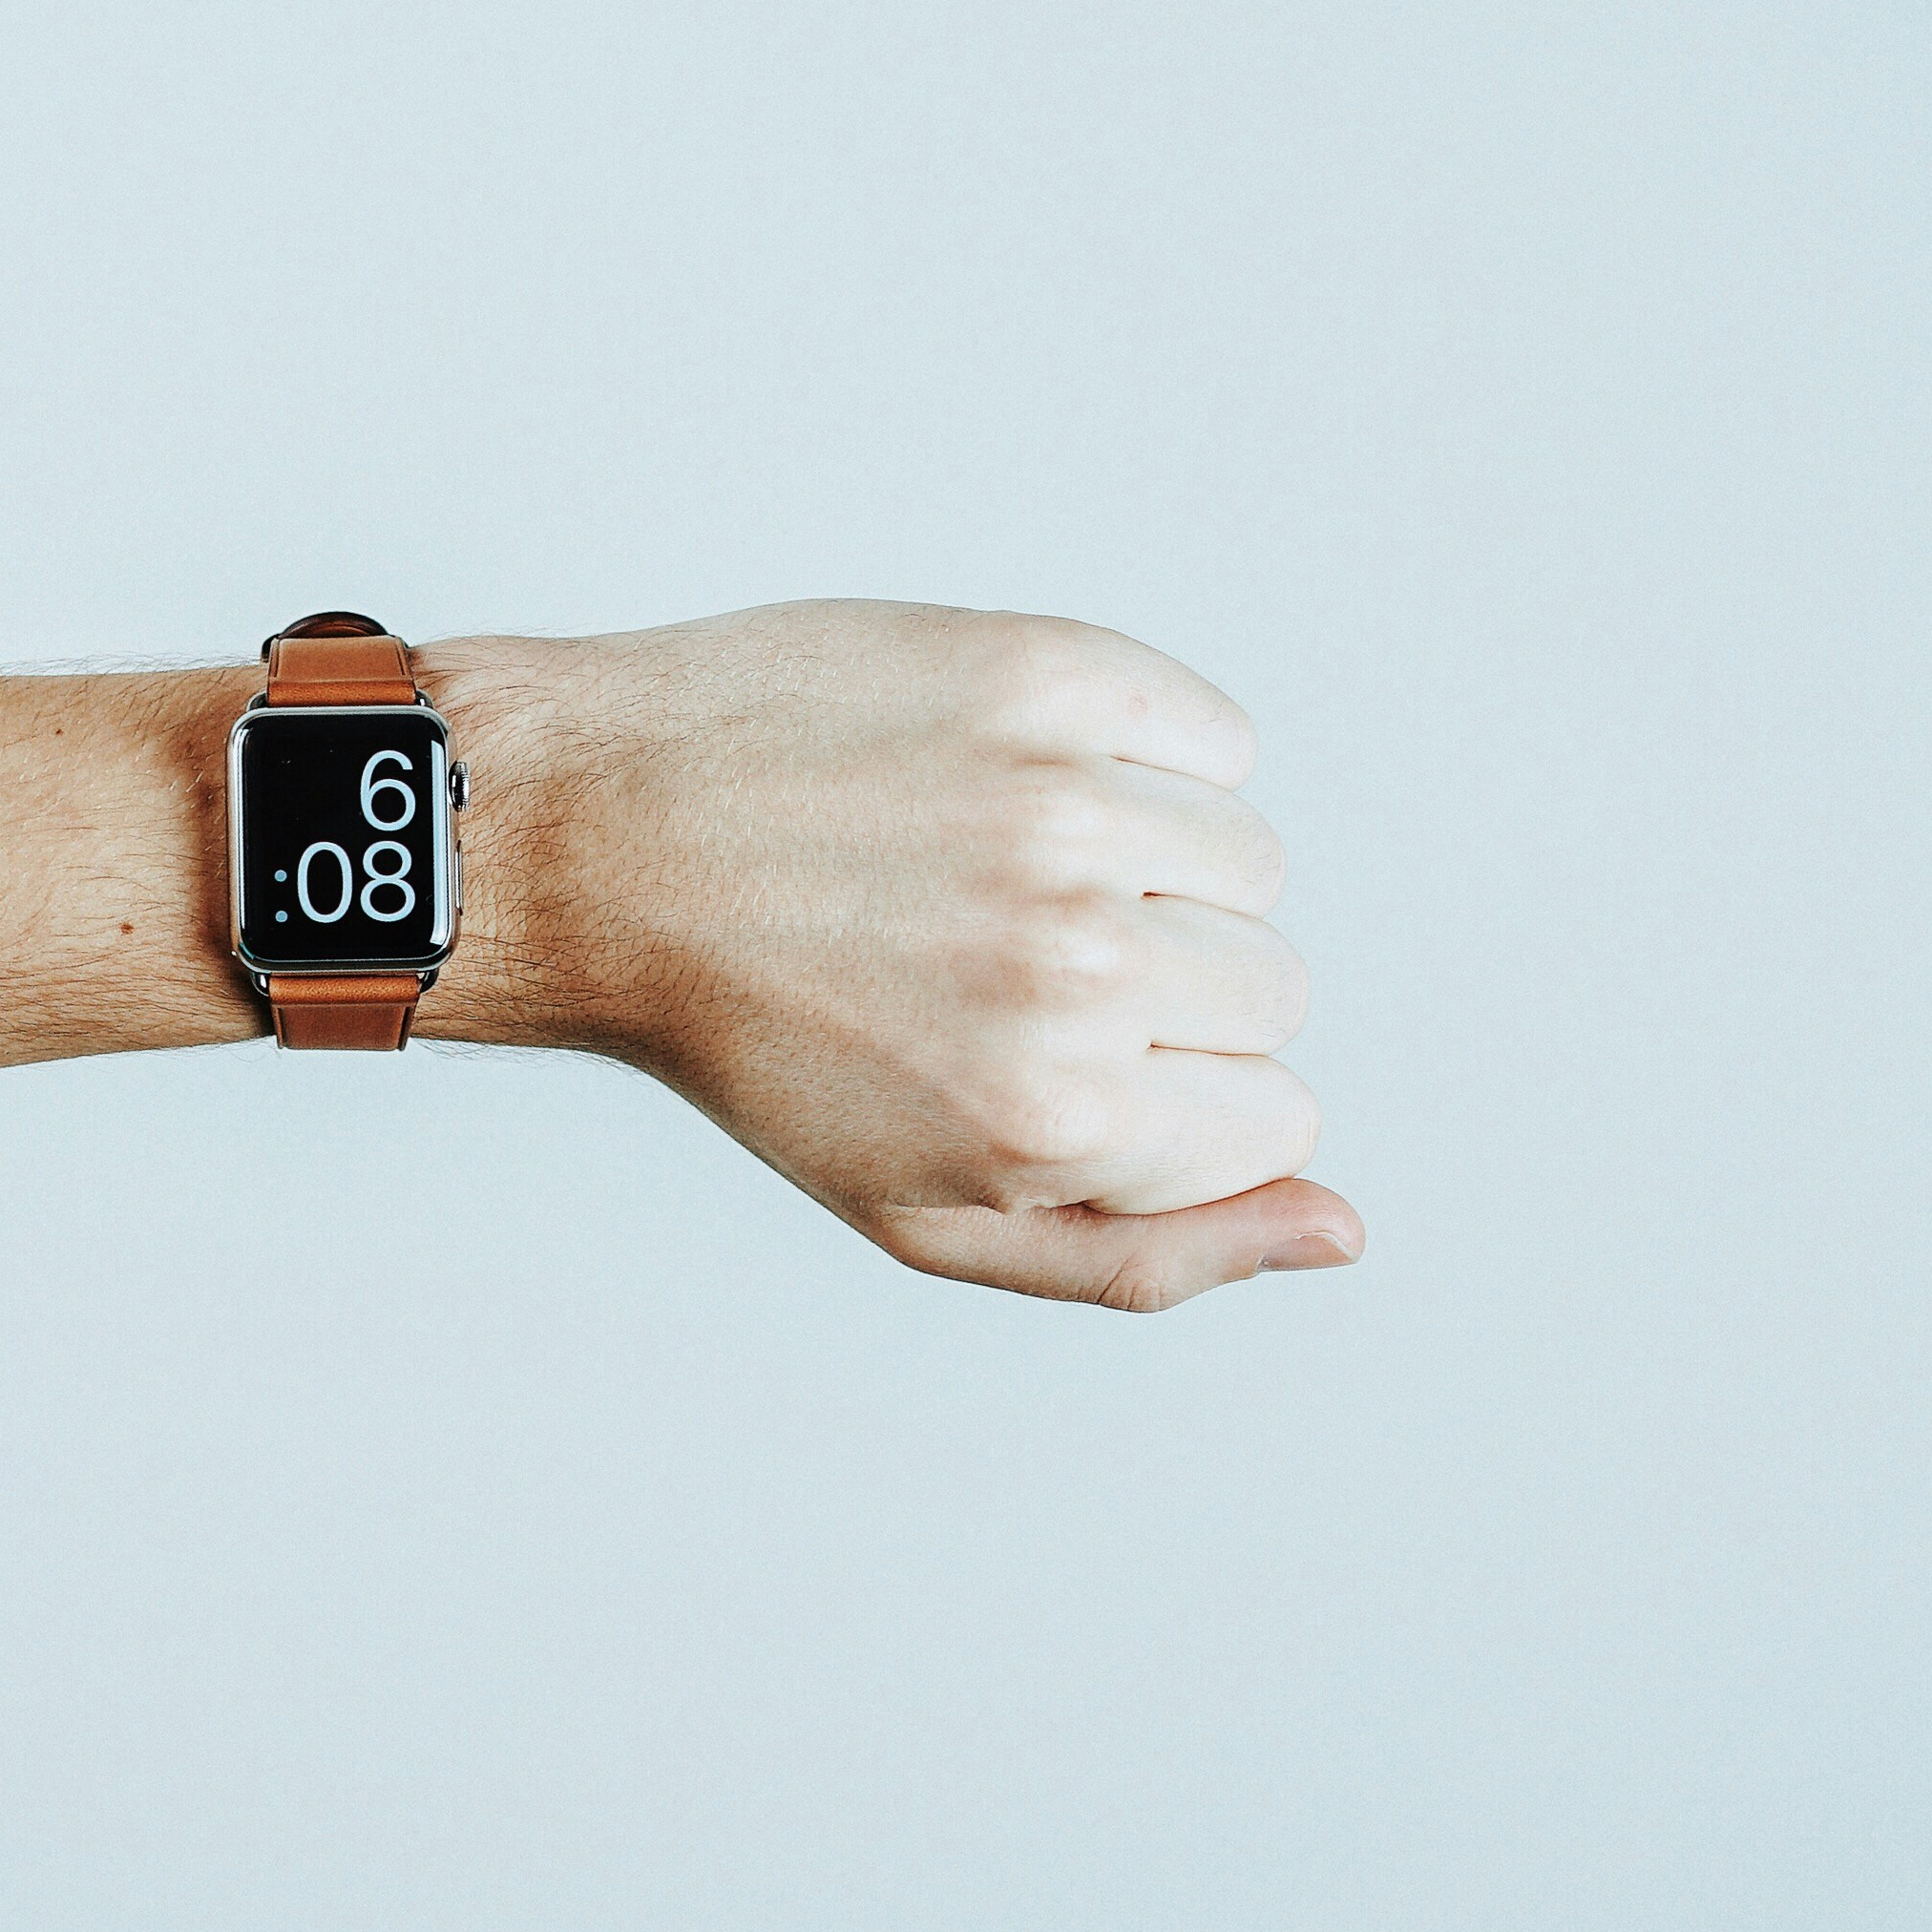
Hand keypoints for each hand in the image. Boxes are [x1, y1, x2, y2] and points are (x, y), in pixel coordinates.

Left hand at [425, 602, 1361, 1310]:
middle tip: (987, 963)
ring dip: (1147, 869)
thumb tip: (1343, 1230)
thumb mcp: (924, 1210)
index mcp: (1056, 1117)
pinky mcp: (1041, 675)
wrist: (588, 842)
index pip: (1277, 1118)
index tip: (1035, 1059)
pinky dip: (1144, 753)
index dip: (1164, 1100)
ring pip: (1247, 861)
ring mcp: (1060, 806)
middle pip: (1271, 989)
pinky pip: (1210, 734)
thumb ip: (1144, 1255)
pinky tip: (1006, 779)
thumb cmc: (753, 1041)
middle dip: (1162, 990)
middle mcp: (1074, 966)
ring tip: (985, 868)